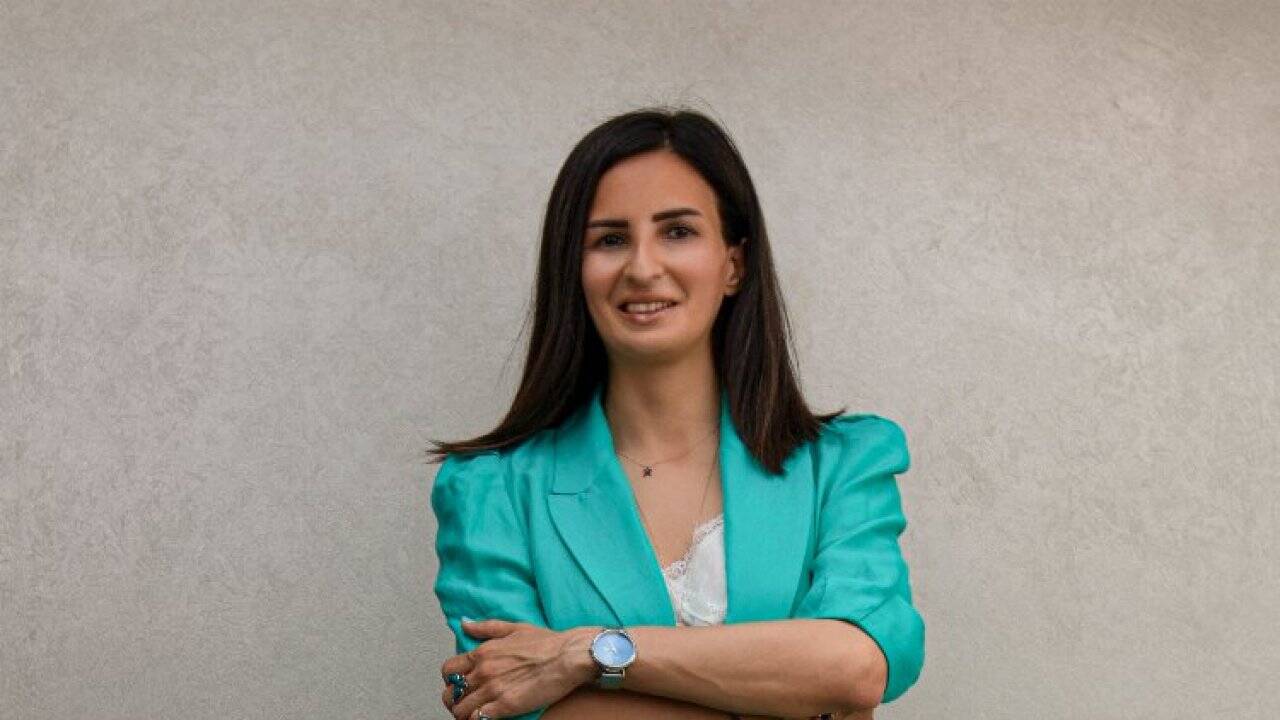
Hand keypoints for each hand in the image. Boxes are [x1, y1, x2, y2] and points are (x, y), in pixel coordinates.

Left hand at [440, 620, 596, 719]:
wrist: (568, 656)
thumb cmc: (547, 642)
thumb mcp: (513, 627)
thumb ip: (485, 628)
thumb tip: (465, 623)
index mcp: (483, 652)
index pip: (448, 670)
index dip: (451, 680)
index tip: (459, 684)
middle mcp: (483, 671)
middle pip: (451, 693)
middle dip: (455, 700)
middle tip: (465, 702)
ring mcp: (493, 689)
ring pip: (460, 709)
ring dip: (464, 713)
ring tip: (474, 712)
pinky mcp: (506, 706)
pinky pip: (477, 719)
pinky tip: (486, 717)